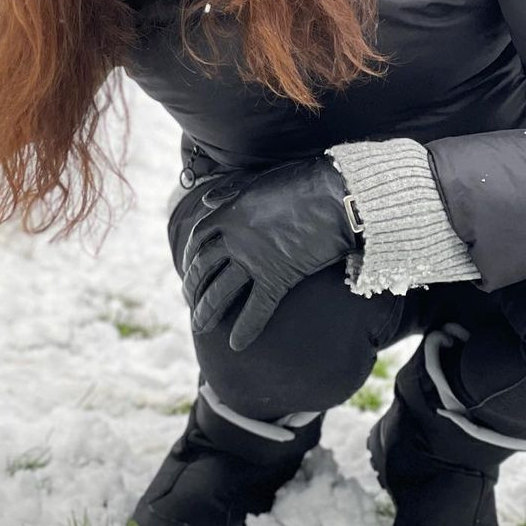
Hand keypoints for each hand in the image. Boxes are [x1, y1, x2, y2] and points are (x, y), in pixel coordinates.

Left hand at [181, 157, 359, 350]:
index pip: (198, 240)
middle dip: (193, 287)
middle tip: (189, 302)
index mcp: (227, 212)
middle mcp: (233, 238)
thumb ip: (229, 191)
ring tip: (199, 327)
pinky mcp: (277, 276)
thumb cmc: (301, 182)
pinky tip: (235, 345)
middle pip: (203, 268)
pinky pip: (256, 308)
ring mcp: (253, 259)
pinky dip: (245, 328)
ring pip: (221, 290)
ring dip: (206, 311)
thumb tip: (206, 200)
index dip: (190, 257)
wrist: (336, 196)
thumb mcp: (257, 181)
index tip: (189, 269)